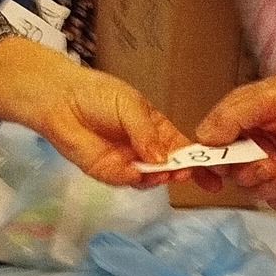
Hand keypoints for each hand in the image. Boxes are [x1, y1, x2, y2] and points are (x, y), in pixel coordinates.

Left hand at [0, 37, 188, 184]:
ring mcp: (126, 162)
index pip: (182, 149)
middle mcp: (144, 149)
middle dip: (181, 172)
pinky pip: (125, 181)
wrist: (59, 99)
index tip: (215, 171)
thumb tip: (163, 160)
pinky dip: (134, 179)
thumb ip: (148, 132)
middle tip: (188, 172)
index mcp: (156, 130)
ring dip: (159, 177)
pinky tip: (138, 171)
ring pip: (150, 178)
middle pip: (170, 168)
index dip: (199, 160)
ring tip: (166, 171)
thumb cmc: (97, 94)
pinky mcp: (106, 172)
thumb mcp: (131, 105)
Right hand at [196, 71, 275, 206]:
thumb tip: (204, 139)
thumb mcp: (265, 98)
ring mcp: (267, 165)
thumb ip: (232, 116)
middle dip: (247, 175)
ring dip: (268, 187)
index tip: (212, 180)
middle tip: (266, 166)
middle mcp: (247, 147)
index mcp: (235, 125)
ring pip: (252, 191)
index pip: (207, 150)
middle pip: (230, 175)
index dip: (203, 168)